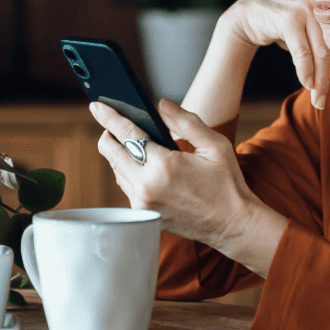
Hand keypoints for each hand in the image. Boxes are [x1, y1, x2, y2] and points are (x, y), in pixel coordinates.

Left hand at [90, 99, 279, 266]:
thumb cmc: (227, 184)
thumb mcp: (214, 145)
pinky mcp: (143, 215)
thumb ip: (186, 121)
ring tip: (131, 143)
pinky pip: (126, 188)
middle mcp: (147, 186)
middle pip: (111, 153)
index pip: (127, 134)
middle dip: (109, 134)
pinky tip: (143, 166)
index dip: (109, 117)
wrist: (233, 224)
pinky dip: (129, 173)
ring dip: (119, 154)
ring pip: (116, 170)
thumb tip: (161, 104)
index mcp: (164, 165)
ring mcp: (142, 204)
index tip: (97, 106)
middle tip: (113, 124)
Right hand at [225, 0, 329, 108]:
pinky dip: (304, 69)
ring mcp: (306, 9)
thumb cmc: (289, 29)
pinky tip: (307, 85)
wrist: (251, 15)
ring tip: (320, 100)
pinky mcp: (288, 17)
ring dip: (321, 78)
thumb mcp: (316, 39)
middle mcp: (323, 7)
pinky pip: (301, 49)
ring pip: (321, 50)